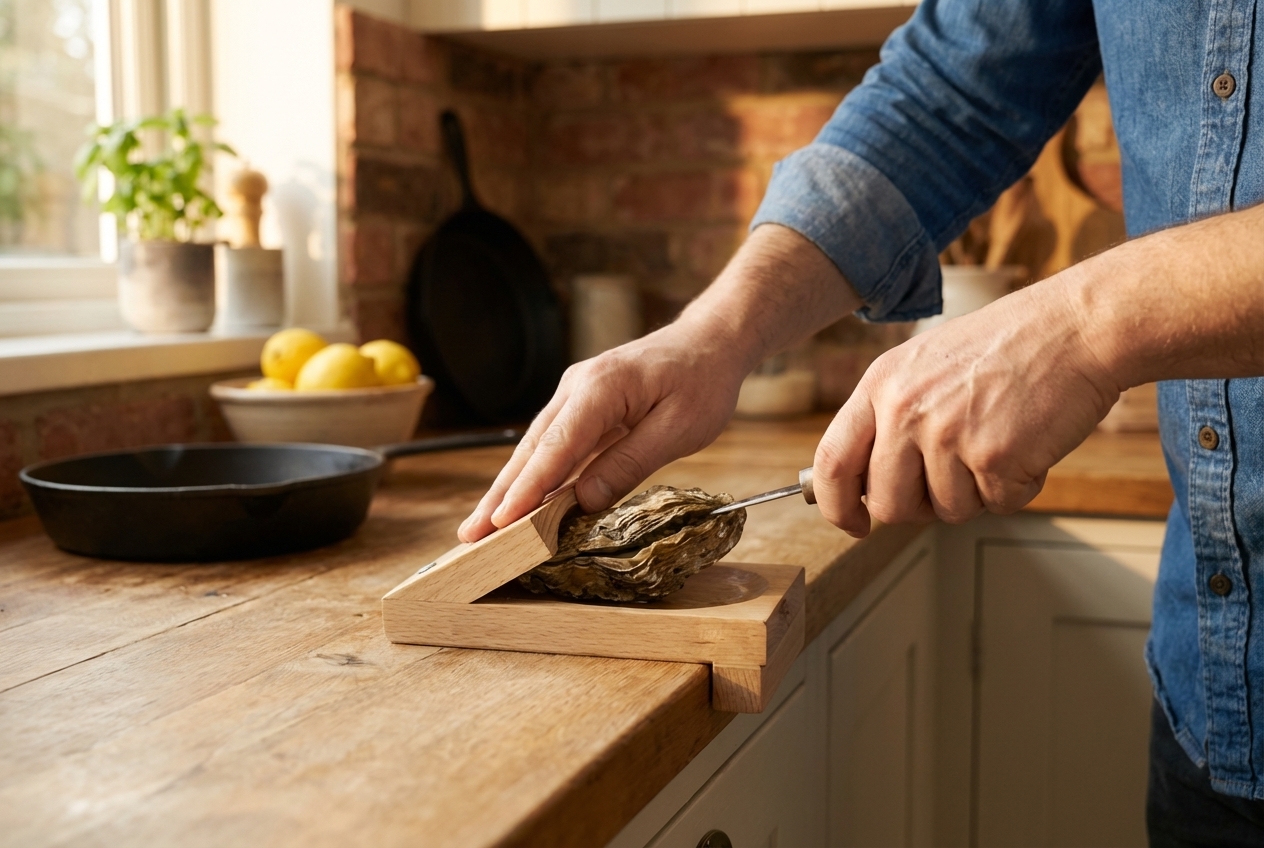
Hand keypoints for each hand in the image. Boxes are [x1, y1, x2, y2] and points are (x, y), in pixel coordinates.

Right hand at [459, 223, 864, 542]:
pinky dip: (532, 474)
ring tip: (482, 527)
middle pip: (532, 449)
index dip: (528, 490)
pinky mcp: (581, 404)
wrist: (710, 341)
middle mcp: (577, 387)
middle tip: (471, 535)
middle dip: (500, 495)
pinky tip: (517, 502)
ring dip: (508, 488)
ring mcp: (575, 394)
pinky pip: (551, 443)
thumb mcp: (679, 429)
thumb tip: (585, 501)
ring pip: (535, 447)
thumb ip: (630, 463)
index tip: (502, 523)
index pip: (556, 448)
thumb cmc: (702, 382)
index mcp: (601, 389)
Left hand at [813, 271, 1121, 535]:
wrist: (1075, 327)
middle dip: (919, 507)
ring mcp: (948, 435)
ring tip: (998, 438)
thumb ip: (889, 416)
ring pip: (947, 511)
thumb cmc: (1006, 345)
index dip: (835, 505)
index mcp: (881, 385)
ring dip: (977, 492)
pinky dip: (1018, 487)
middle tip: (953, 479)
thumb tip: (865, 483)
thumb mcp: (923, 364)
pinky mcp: (995, 457)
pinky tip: (1027, 443)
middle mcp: (906, 411)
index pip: (831, 462)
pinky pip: (997, 506)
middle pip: (888, 504)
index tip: (852, 523)